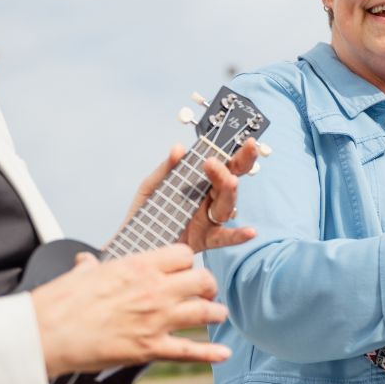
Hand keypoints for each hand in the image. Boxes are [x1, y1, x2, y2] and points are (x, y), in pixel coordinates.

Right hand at [31, 244, 229, 377]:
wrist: (46, 334)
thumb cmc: (59, 303)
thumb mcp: (79, 275)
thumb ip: (90, 267)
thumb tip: (86, 263)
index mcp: (138, 266)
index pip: (183, 255)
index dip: (187, 262)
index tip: (183, 270)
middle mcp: (154, 290)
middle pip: (203, 280)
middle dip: (208, 286)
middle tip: (206, 292)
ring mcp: (156, 320)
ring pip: (205, 313)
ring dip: (215, 314)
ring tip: (217, 315)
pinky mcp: (150, 348)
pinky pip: (190, 351)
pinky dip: (210, 353)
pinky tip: (223, 353)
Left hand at [122, 140, 259, 253]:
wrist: (134, 242)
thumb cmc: (147, 214)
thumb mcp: (152, 187)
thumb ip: (166, 169)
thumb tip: (179, 148)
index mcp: (200, 184)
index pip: (223, 165)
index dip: (237, 153)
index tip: (248, 141)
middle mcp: (209, 200)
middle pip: (229, 180)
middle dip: (239, 165)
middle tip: (232, 155)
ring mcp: (209, 220)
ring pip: (226, 204)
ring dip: (229, 191)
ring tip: (230, 181)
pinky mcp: (205, 239)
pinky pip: (224, 238)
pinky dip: (238, 235)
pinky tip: (250, 232)